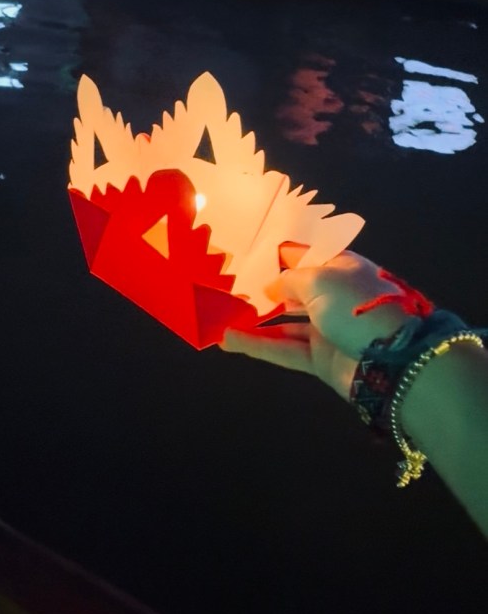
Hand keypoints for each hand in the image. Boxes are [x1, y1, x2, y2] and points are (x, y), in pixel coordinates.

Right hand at [221, 252, 411, 398]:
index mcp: (339, 266)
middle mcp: (332, 294)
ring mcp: (326, 327)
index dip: (275, 253)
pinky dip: (258, 344)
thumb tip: (270, 287)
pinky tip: (229, 340)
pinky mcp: (319, 357)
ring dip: (254, 320)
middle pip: (292, 289)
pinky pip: (283, 348)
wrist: (392, 361)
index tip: (245, 253)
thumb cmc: (356, 305)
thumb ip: (288, 280)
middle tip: (227, 285)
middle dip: (262, 288)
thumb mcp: (319, 279)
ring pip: (284, 322)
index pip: (303, 253)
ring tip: (221, 315)